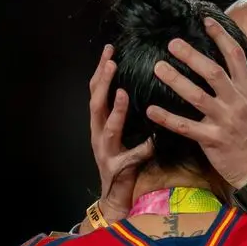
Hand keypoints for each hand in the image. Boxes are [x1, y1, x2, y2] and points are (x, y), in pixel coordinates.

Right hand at [89, 45, 152, 222]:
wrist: (114, 196)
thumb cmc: (122, 161)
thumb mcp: (123, 133)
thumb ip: (126, 113)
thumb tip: (138, 87)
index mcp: (100, 123)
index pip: (96, 91)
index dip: (100, 70)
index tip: (110, 49)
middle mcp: (98, 134)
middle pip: (95, 103)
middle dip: (102, 81)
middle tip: (111, 61)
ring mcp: (106, 152)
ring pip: (107, 128)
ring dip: (114, 110)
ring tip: (121, 92)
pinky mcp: (118, 168)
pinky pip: (131, 158)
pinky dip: (141, 150)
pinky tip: (151, 142)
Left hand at [146, 17, 246, 188]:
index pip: (236, 57)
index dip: (221, 37)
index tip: (206, 22)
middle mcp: (237, 102)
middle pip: (213, 72)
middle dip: (192, 55)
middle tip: (172, 43)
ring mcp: (225, 121)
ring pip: (197, 96)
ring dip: (176, 80)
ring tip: (158, 68)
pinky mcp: (213, 140)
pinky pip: (187, 127)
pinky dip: (168, 118)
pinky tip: (151, 110)